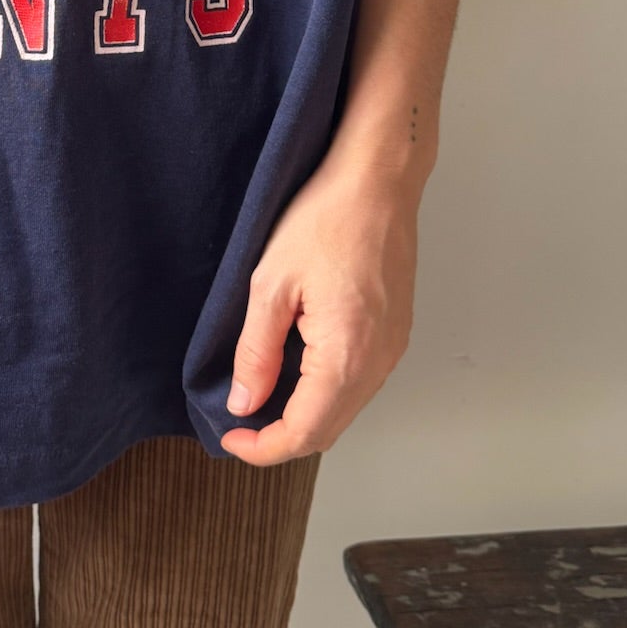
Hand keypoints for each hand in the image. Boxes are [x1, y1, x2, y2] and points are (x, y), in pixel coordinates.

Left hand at [219, 151, 419, 464]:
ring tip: (262, 396)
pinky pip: (361, 383)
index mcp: (347, 354)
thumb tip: (245, 402)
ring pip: (347, 409)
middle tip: (239, 423)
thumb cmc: (327, 217)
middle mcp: (379, 360)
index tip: (230, 437)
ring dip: (305, 416)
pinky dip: (327, 392)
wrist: (378, 179)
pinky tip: (296, 370)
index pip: (305, 432)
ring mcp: (393, 347)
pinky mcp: (396, 332)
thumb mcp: (271, 284)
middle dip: (281, 438)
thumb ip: (257, 352)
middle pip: (329, 430)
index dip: (263, 448)